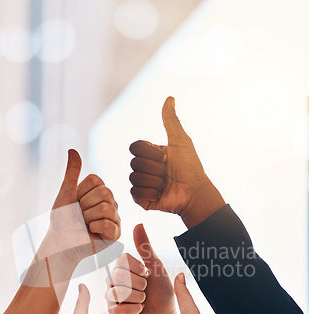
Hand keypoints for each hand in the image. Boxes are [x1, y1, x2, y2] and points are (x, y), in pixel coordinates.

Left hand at [28, 149, 120, 285]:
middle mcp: (111, 202)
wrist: (61, 242)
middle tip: (80, 215)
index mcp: (100, 191)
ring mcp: (115, 217)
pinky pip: (108, 224)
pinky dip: (94, 228)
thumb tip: (72, 150)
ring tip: (85, 224)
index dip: (81, 192)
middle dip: (85, 205)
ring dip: (88, 217)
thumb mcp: (66, 193)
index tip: (76, 202)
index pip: (97, 181)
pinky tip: (91, 232)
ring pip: (105, 208)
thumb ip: (72, 172)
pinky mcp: (116, 233)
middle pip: (104, 193)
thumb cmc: (62, 219)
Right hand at [106, 224, 175, 313]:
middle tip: (146, 289)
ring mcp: (111, 296)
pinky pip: (118, 309)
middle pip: (118, 275)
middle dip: (139, 284)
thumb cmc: (161, 291)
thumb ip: (145, 247)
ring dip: (138, 297)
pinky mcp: (113, 313)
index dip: (138, 268)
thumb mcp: (156, 266)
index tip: (147, 274)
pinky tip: (139, 310)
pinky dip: (134, 309)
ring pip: (118, 292)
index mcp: (122, 268)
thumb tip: (138, 223)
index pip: (121, 259)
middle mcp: (113, 280)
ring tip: (143, 300)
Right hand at [129, 97, 224, 226]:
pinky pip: (134, 192)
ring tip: (166, 184)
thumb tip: (169, 97)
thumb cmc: (191, 167)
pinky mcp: (141, 199)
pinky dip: (150, 193)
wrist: (194, 193)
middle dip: (154, 168)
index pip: (135, 147)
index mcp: (151, 154)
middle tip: (168, 172)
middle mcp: (145, 168)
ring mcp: (142, 184)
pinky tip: (161, 194)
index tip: (165, 156)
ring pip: (134, 177)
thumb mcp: (180, 141)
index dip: (150, 152)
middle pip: (134, 162)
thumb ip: (171, 120)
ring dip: (154, 181)